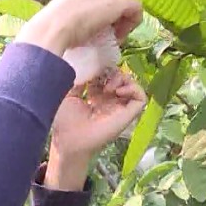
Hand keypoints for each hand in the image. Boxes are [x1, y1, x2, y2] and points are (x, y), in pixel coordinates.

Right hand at [15, 0, 142, 56]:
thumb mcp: (61, 19)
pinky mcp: (116, 5)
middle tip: (106, 37)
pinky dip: (134, 21)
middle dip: (113, 20)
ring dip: (121, 23)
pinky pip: (135, 8)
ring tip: (112, 39)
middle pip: (112, 2)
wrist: (50, 31)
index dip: (102, 15)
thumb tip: (75, 31)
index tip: (97, 31)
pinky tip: (122, 36)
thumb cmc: (49, 29)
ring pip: (123, 6)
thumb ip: (71, 18)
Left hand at [44, 72, 147, 189]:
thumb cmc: (65, 120)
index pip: (106, 76)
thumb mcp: (68, 93)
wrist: (69, 139)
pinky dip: (134, 89)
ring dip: (122, 79)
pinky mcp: (128, 115)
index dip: (102, 69)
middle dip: (112, 72)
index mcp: (96, 97)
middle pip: (120, 77)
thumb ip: (79, 80)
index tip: (92, 71)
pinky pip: (141, 98)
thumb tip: (86, 65)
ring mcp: (120, 108)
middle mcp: (110, 102)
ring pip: (132, 85)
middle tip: (101, 79)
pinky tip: (118, 92)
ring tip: (108, 87)